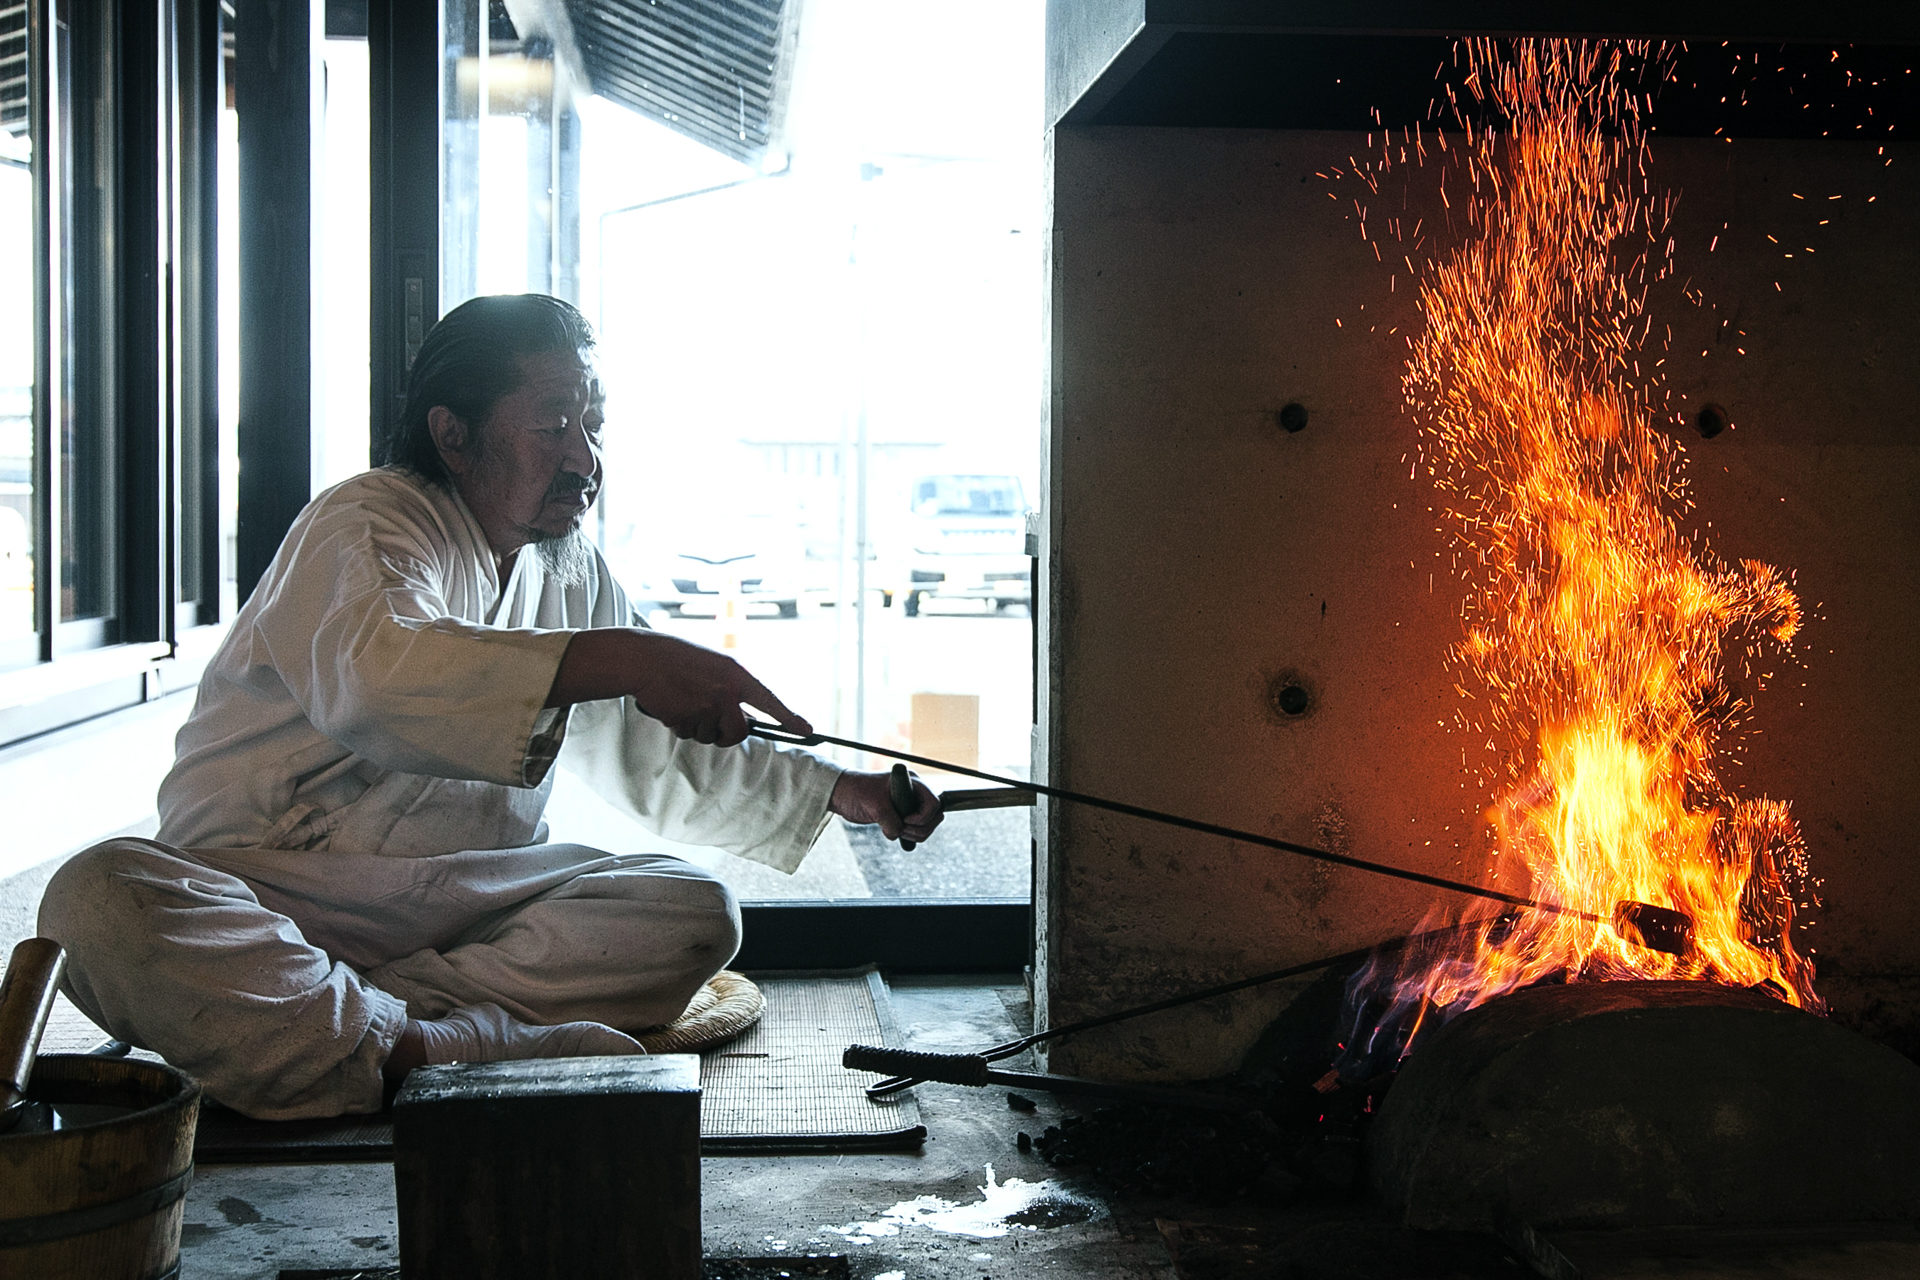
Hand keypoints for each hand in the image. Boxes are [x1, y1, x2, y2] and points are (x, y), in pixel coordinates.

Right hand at [614, 630, 809, 746]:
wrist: (642, 658)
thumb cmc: (678, 659)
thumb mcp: (714, 666)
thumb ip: (731, 689)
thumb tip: (743, 721)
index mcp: (736, 674)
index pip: (769, 700)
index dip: (790, 717)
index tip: (808, 730)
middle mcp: (726, 692)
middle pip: (738, 733)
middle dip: (726, 734)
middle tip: (711, 721)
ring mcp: (706, 706)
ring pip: (710, 736)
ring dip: (697, 727)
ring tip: (683, 701)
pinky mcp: (685, 718)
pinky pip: (688, 734)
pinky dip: (679, 725)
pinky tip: (671, 704)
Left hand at [829, 769, 942, 845]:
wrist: (842, 794)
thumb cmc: (857, 791)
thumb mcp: (875, 807)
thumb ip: (890, 821)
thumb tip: (898, 834)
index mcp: (912, 783)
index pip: (934, 803)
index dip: (923, 817)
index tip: (905, 819)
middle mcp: (914, 793)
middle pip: (935, 816)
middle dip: (921, 828)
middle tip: (901, 828)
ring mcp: (909, 805)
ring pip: (927, 826)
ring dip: (915, 834)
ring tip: (895, 831)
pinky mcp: (902, 815)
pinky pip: (916, 830)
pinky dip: (909, 836)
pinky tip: (894, 832)